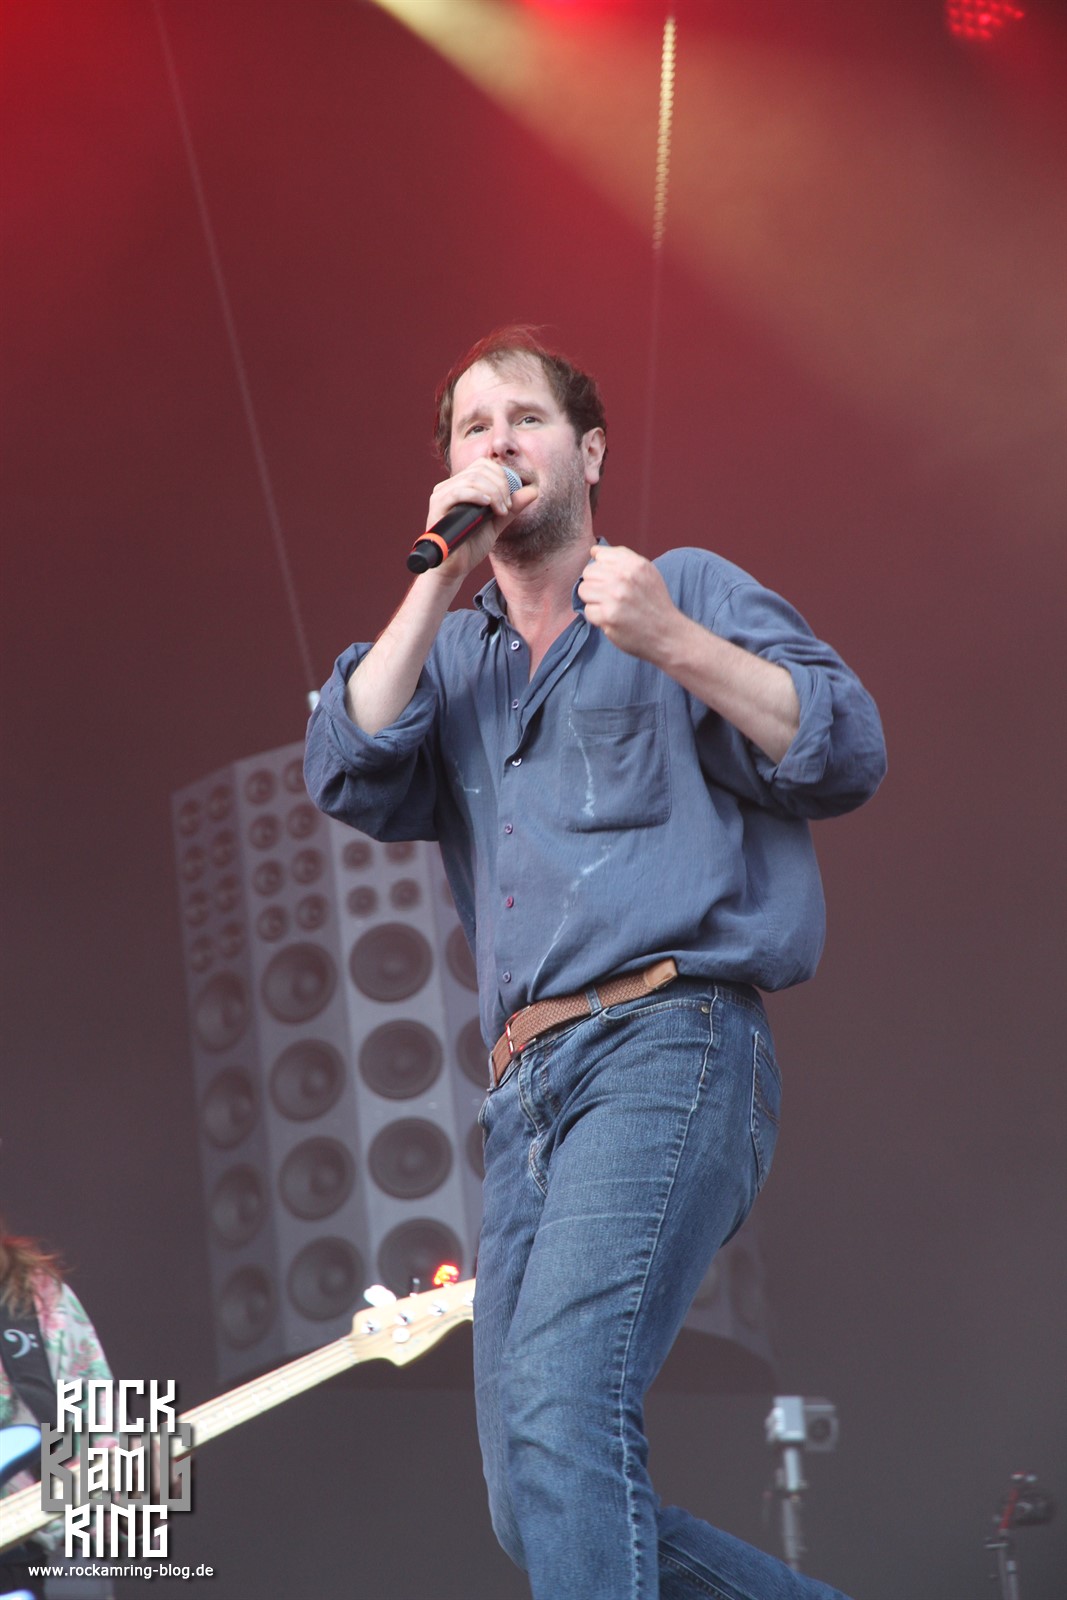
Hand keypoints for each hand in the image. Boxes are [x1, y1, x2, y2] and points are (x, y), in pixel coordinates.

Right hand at [422, 461, 538, 580]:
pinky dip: (476, 495)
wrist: (456, 568)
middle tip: (507, 508)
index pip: (484, 465)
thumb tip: (534, 490)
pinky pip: (457, 491)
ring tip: (500, 512)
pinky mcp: (436, 506)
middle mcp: (450, 486)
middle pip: (480, 469)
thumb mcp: (497, 523)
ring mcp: (441, 494)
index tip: (510, 501)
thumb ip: (512, 507)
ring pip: (472, 478)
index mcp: (462, 485)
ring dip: (493, 493)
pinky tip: (487, 505)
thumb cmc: (472, 545)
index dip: (502, 477)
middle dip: (501, 486)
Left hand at [578, 545, 680, 662]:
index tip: (613, 581)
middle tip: (612, 597)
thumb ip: (622, 558)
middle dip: (596, 585)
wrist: (667, 634)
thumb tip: (594, 550)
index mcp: (634, 564)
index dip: (602, 569)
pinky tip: (612, 619)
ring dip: (594, 601)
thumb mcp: (647, 572)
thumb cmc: (655, 603)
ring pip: (584, 590)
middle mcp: (624, 577)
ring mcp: (615, 596)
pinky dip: (597, 617)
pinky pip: (588, 610)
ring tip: (611, 607)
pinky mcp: (608, 615)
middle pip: (588, 572)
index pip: (600, 555)